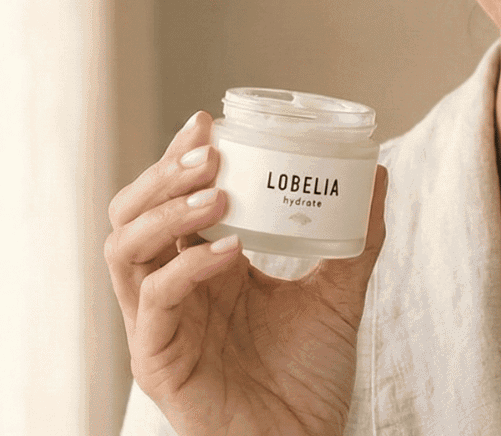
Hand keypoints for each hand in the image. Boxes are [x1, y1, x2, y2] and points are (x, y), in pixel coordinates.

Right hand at [105, 112, 387, 435]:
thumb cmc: (311, 378)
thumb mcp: (339, 293)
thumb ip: (356, 237)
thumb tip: (376, 172)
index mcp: (204, 268)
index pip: (170, 199)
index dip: (180, 158)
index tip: (208, 121)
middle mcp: (172, 290)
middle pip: (132, 214)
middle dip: (163, 175)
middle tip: (209, 151)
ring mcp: (159, 325)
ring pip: (124, 249)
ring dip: (168, 212)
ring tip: (219, 193)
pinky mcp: (157, 362)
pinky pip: (156, 302)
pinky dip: (190, 267)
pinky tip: (232, 250)